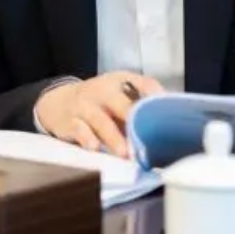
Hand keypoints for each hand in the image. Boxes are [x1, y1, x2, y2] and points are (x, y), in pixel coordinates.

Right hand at [34, 72, 164, 157]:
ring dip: (113, 137)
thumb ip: (144, 105)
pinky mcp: (70, 121)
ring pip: (100, 120)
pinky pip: (78, 129)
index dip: (156, 96)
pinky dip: (87, 138)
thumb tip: (176, 124)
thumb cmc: (99, 103)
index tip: (170, 112)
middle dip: (133, 118)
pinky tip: (95, 148)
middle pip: (120, 102)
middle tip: (146, 137)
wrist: (57, 103)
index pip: (143, 84)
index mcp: (120, 82)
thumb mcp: (120, 96)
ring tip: (124, 153)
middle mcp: (102, 90)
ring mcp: (84, 105)